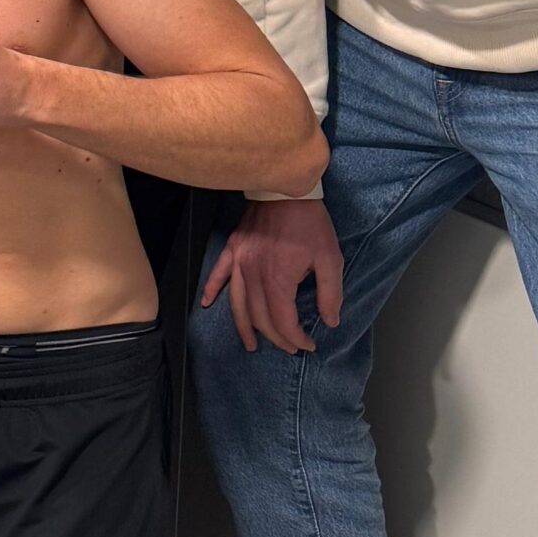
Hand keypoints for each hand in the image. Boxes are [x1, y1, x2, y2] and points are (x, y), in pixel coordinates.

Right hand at [200, 195, 342, 355]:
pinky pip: (217, 275)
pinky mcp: (233, 250)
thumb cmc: (310, 223)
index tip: (308, 344)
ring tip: (250, 344)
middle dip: (275, 337)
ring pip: (237, 304)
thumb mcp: (330, 258)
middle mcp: (253, 276)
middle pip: (260, 317)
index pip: (283, 320)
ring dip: (244, 327)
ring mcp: (239, 263)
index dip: (296, 337)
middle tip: (289, 346)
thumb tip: (330, 320)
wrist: (287, 191)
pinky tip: (207, 304)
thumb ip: (330, 293)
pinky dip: (212, 291)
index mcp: (278, 280)